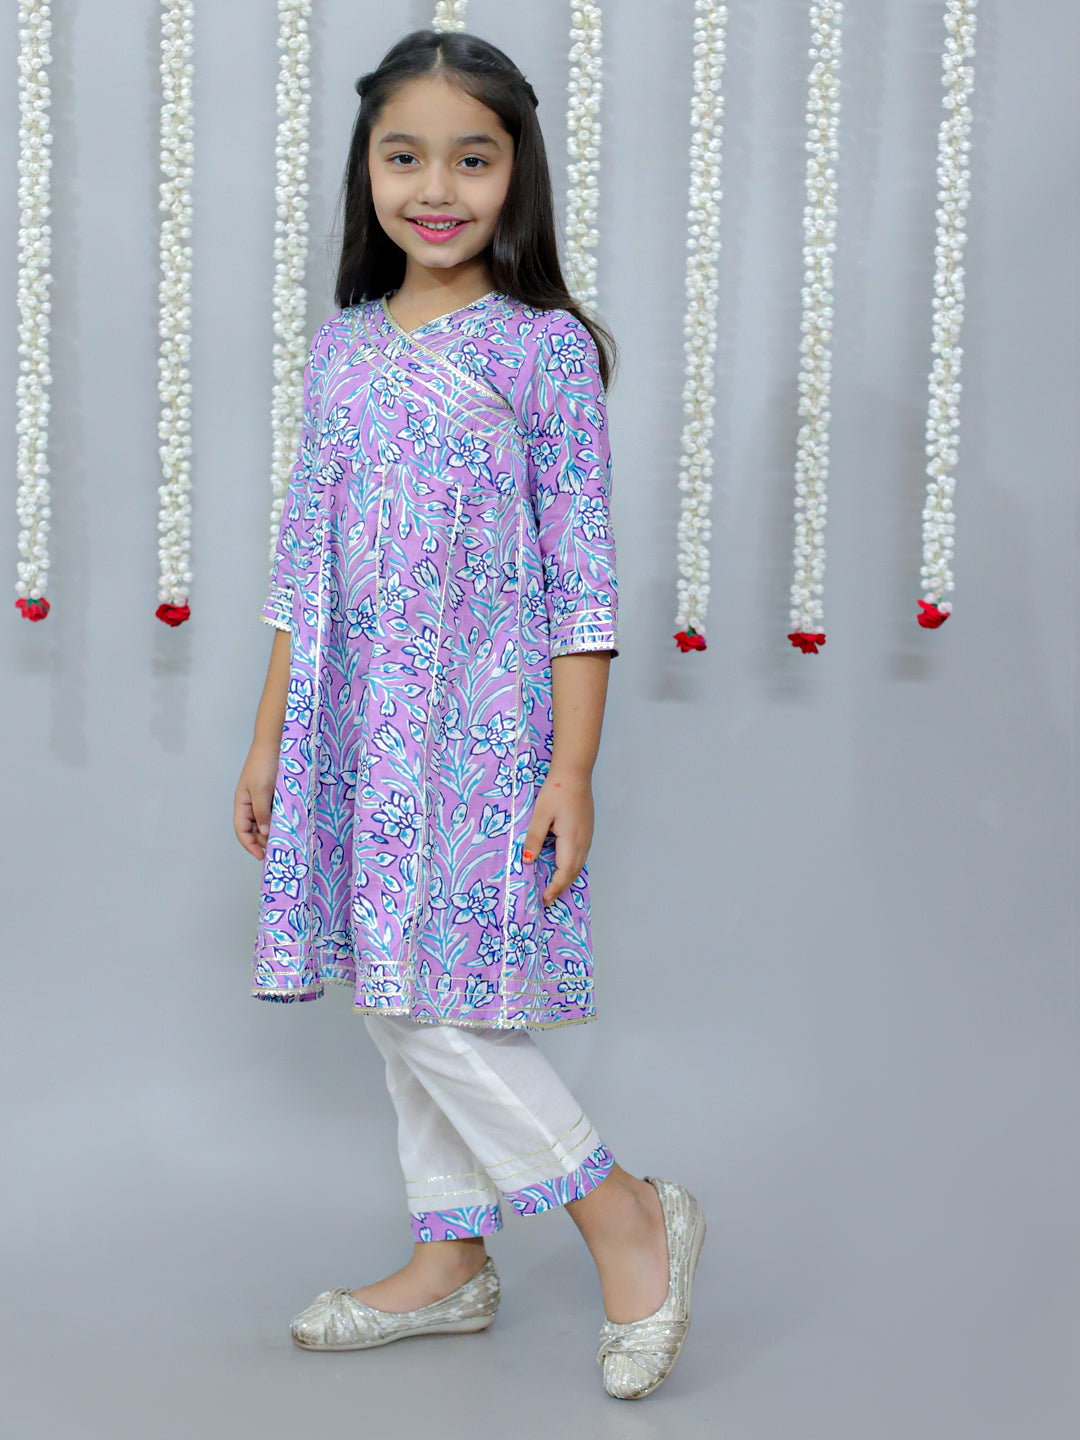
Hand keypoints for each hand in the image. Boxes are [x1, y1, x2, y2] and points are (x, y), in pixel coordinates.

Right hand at [234, 741, 279, 860]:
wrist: (276, 742)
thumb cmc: (264, 765)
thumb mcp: (261, 790)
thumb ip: (261, 812)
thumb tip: (263, 833)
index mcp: (242, 803)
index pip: (242, 830)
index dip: (250, 845)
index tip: (262, 856)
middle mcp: (251, 804)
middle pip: (254, 829)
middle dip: (264, 841)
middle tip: (279, 850)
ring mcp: (264, 799)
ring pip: (267, 822)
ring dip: (274, 832)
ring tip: (286, 841)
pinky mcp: (276, 794)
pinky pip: (277, 812)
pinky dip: (282, 821)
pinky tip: (291, 826)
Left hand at [522, 767, 593, 904]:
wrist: (574, 773)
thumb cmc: (556, 791)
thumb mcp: (540, 815)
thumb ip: (534, 839)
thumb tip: (528, 861)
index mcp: (571, 839)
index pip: (565, 872)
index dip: (555, 888)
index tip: (545, 899)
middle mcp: (583, 841)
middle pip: (574, 872)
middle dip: (561, 887)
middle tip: (547, 899)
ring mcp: (588, 836)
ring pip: (579, 865)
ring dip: (567, 878)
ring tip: (554, 887)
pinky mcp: (587, 831)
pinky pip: (581, 856)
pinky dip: (572, 867)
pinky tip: (563, 867)